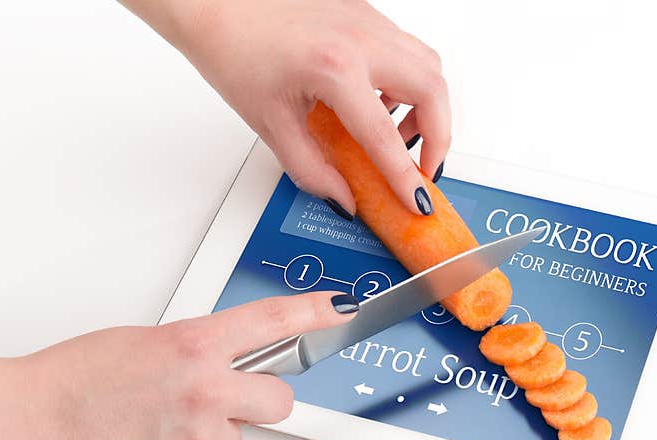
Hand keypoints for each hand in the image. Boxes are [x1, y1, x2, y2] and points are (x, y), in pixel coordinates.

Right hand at [0, 292, 358, 439]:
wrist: (31, 423)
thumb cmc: (75, 378)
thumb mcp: (147, 343)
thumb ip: (196, 351)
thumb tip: (222, 363)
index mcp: (194, 344)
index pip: (273, 322)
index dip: (315, 314)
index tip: (340, 309)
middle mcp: (206, 388)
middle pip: (278, 401)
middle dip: (257, 402)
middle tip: (220, 402)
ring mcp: (200, 437)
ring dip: (207, 436)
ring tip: (157, 428)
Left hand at [122, 0, 450, 216]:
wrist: (217, 6)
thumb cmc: (234, 51)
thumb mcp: (271, 125)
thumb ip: (313, 171)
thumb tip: (344, 199)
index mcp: (334, 68)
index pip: (384, 137)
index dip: (405, 178)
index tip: (417, 202)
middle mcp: (360, 39)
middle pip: (432, 91)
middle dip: (439, 138)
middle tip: (423, 169)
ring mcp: (368, 21)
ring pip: (429, 65)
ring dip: (428, 108)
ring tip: (401, 137)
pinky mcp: (367, 14)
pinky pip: (408, 50)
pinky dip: (410, 82)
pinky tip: (382, 102)